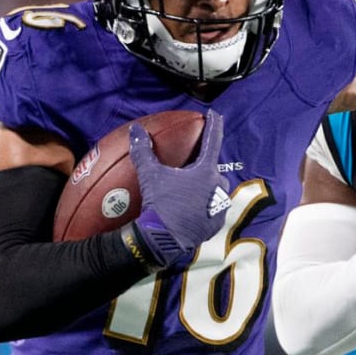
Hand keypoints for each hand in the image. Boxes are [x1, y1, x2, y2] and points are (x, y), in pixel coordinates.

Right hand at [129, 109, 229, 267]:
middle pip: (212, 169)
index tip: (216, 114)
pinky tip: (191, 209)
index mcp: (206, 171)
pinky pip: (212, 209)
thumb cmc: (160, 204)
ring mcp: (219, 206)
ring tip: (189, 191)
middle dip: (203, 167)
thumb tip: (135, 130)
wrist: (164, 239)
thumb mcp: (150, 175)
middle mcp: (218, 187)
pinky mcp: (216, 223)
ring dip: (204, 188)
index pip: (213, 140)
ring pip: (214, 190)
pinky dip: (204, 206)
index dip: (214, 125)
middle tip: (190, 167)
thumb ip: (143, 151)